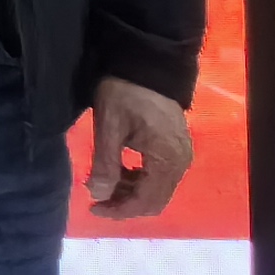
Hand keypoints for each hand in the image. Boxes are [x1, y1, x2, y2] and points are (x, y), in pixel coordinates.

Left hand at [83, 79, 192, 220]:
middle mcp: (181, 163)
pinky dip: (138, 179)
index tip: (93, 207)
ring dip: (130, 192)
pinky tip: (118, 170)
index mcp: (167, 161)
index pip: (146, 202)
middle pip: (155, 201)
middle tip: (96, 199)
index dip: (119, 210)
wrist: (146, 64)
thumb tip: (98, 195)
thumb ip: (105, 164)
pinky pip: (159, 176)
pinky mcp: (176, 148)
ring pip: (157, 190)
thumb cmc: (124, 93)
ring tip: (102, 182)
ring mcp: (181, 155)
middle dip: (125, 204)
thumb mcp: (108, 128)